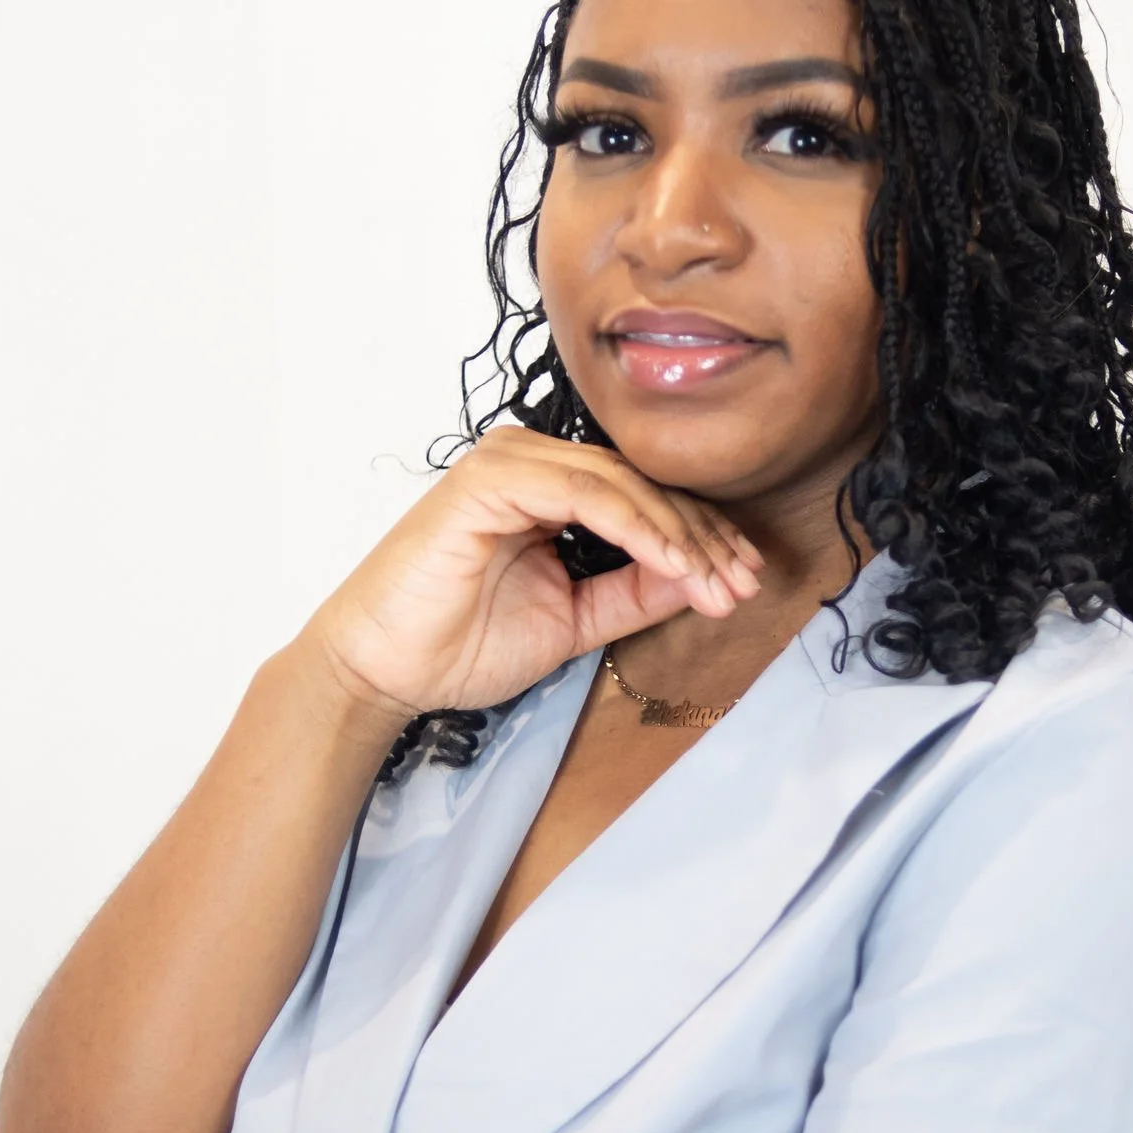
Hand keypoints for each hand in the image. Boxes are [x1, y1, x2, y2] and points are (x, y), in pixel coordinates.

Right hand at [305, 426, 763, 718]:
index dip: (702, 538)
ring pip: (622, 484)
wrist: (385, 669)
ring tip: (719, 583)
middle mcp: (531, 463)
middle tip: (746, 584)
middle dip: (704, 538)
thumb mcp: (575, 619)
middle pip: (643, 485)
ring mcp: (509, 464)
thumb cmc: (459, 644)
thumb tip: (706, 578)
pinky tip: (675, 562)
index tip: (746, 582)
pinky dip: (639, 527)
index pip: (643, 498)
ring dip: (680, 535)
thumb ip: (635, 592)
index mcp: (547, 487)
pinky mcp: (490, 479)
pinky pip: (585, 492)